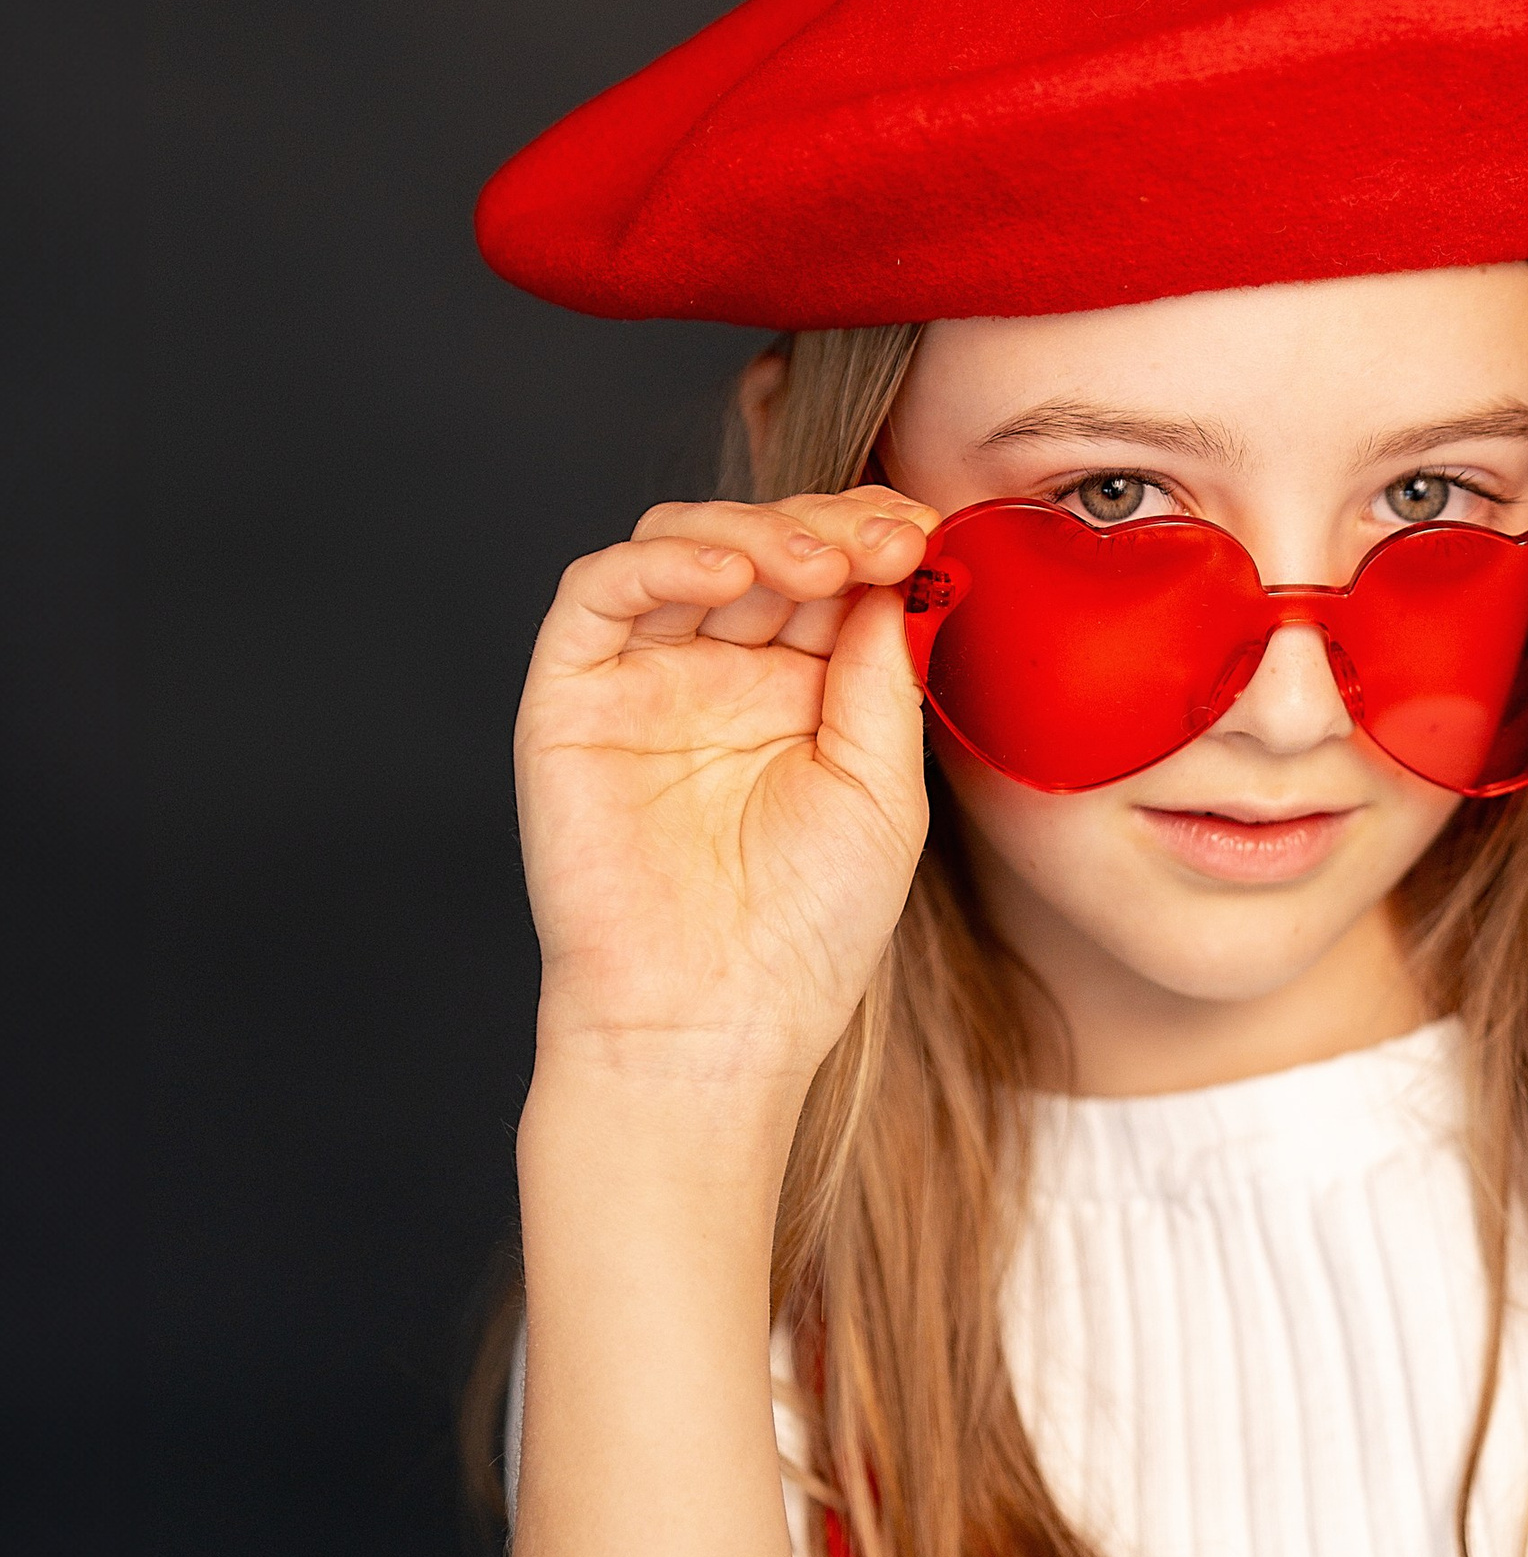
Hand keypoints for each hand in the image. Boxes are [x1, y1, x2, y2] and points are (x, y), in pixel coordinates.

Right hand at [515, 491, 937, 1096]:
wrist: (712, 1027)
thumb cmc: (804, 932)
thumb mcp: (880, 790)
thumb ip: (880, 676)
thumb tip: (897, 570)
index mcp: (798, 693)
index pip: (829, 578)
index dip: (871, 540)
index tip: (925, 533)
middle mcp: (717, 675)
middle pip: (761, 546)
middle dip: (827, 528)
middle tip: (884, 539)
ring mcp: (643, 681)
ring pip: (682, 548)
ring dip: (754, 531)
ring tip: (818, 563)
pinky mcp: (573, 697)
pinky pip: (599, 594)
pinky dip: (661, 560)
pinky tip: (731, 569)